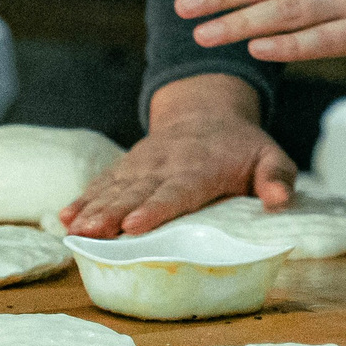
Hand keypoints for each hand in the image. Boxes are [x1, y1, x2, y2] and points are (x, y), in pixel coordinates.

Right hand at [53, 74, 294, 237]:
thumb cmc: (242, 146)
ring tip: (73, 230)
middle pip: (136, 193)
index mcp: (201, 167)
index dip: (155, 208)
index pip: (177, 190)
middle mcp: (166, 165)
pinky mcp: (127, 168)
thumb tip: (280, 202)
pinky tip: (65, 217)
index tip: (134, 225)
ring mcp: (142, 166)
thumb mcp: (271, 156)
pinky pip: (103, 183)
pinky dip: (84, 199)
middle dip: (111, 214)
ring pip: (114, 188)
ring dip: (93, 209)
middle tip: (90, 233)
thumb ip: (277, 178)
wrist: (205, 112)